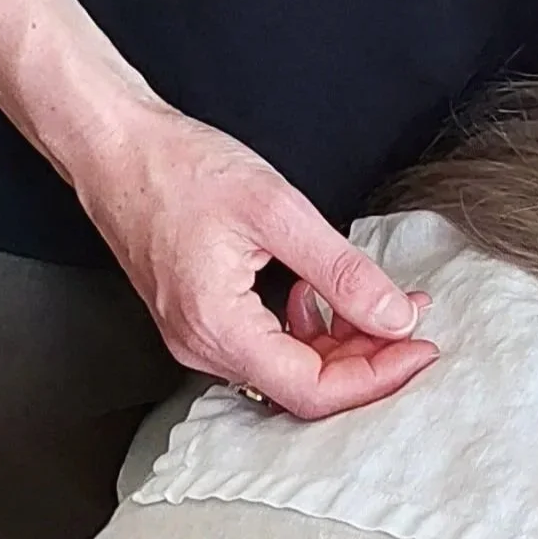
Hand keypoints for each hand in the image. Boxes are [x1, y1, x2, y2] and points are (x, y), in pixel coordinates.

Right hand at [70, 96, 439, 417]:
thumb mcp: (278, 211)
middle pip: (302, 386)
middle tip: (410, 317)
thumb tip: (394, 315)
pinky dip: (306, 328)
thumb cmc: (180, 169)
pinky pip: (264, 345)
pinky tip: (320, 293)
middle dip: (365, 357)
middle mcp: (201, 347)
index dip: (376, 376)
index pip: (312, 391)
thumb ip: (341, 270)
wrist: (117, 148)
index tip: (420, 346)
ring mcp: (195, 336)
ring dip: (340, 341)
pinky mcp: (198, 319)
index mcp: (217, 329)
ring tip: (378, 300)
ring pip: (285, 368)